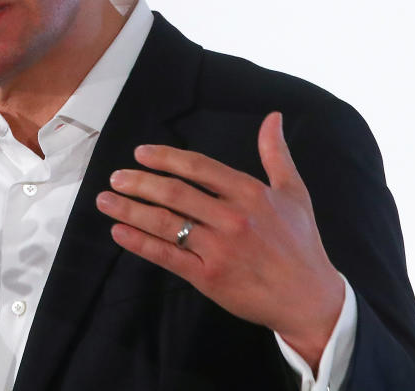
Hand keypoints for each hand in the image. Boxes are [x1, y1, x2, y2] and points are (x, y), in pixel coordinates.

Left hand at [95, 112, 343, 370]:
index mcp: (250, 193)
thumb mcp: (295, 192)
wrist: (309, 298)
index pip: (198, 167)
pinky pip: (167, 256)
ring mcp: (218, 249)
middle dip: (138, 183)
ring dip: (130, 210)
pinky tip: (119, 232)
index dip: (165, 158)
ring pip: (165, 223)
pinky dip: (139, 243)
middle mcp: (232, 218)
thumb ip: (276, 153)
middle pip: (174, 193)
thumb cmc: (301, 243)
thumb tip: (273, 117)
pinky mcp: (208, 277)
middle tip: (114, 178)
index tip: (140, 153)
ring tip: (105, 201)